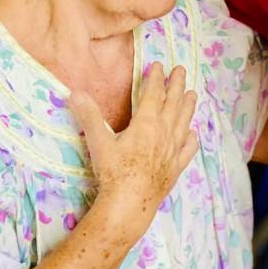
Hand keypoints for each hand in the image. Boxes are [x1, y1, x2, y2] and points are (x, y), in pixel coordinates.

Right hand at [69, 64, 199, 238]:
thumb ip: (88, 116)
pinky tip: (193, 134)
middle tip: (181, 70)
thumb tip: (74, 92)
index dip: (155, 78)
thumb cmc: (115, 171)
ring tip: (193, 94)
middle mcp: (164, 133)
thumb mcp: (98, 142)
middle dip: (177, 85)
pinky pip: (188, 149)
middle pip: (174, 104)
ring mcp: (173, 150)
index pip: (153, 94)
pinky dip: (191, 139)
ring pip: (184, 122)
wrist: (130, 202)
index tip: (157, 65)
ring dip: (188, 106)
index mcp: (147, 124)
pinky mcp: (176, 167)